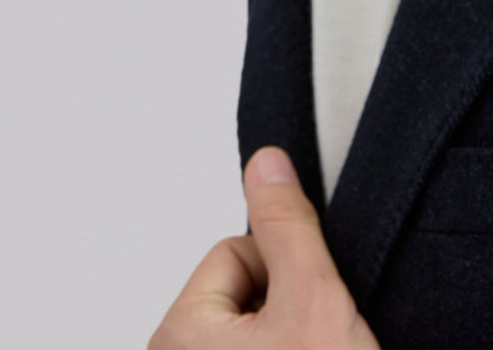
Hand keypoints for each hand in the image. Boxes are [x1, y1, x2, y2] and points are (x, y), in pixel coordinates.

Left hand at [148, 146, 380, 348]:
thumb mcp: (312, 299)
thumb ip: (287, 225)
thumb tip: (266, 161)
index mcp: (178, 335)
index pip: (234, 253)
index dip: (284, 273)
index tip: (306, 312)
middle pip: (243, 291)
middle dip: (287, 309)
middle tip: (314, 346)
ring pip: (256, 329)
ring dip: (290, 337)